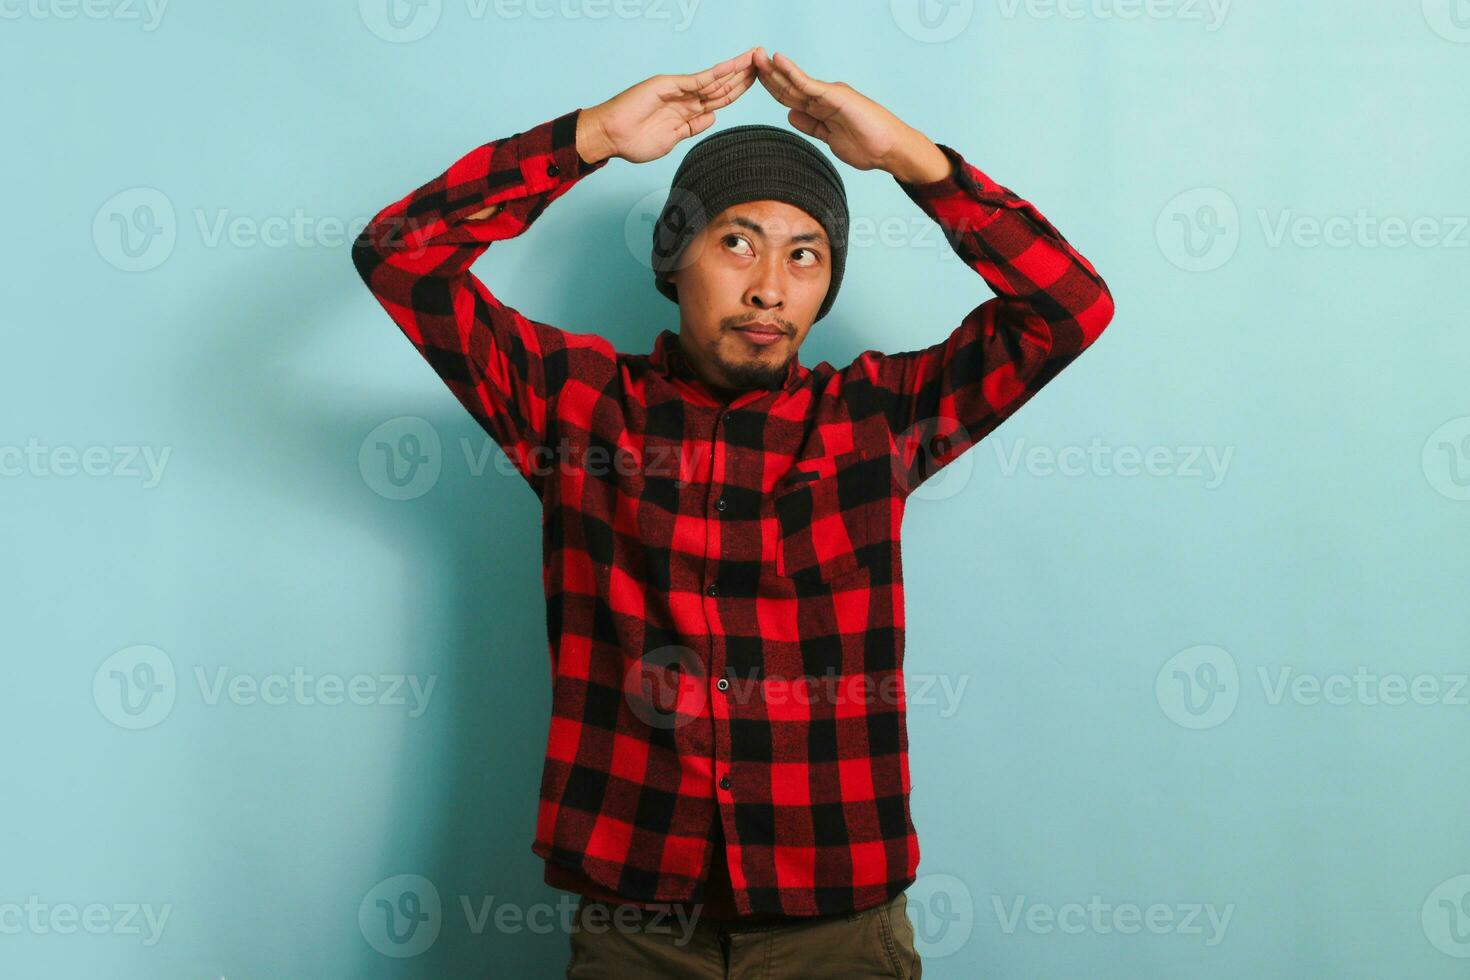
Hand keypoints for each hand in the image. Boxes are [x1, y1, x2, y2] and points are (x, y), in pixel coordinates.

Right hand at [579, 48, 759, 164]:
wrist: (611, 137)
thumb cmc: (634, 142)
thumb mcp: (672, 139)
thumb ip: (692, 128)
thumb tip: (712, 118)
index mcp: (687, 112)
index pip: (719, 99)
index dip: (739, 90)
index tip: (758, 84)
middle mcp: (685, 98)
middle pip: (722, 86)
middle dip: (744, 75)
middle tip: (766, 63)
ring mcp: (678, 90)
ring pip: (714, 79)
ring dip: (736, 69)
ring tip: (756, 57)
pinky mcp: (669, 85)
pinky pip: (698, 79)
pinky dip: (716, 73)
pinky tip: (733, 66)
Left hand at [752, 48, 948, 181]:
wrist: (888, 150)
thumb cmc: (866, 145)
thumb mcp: (829, 138)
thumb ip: (811, 125)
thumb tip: (790, 115)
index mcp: (821, 107)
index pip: (789, 95)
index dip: (771, 86)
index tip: (753, 78)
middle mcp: (824, 97)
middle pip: (788, 86)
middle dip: (767, 74)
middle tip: (749, 58)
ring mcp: (829, 95)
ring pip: (795, 82)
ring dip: (774, 69)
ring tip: (756, 56)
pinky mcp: (836, 96)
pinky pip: (809, 84)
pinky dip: (792, 72)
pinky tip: (778, 61)